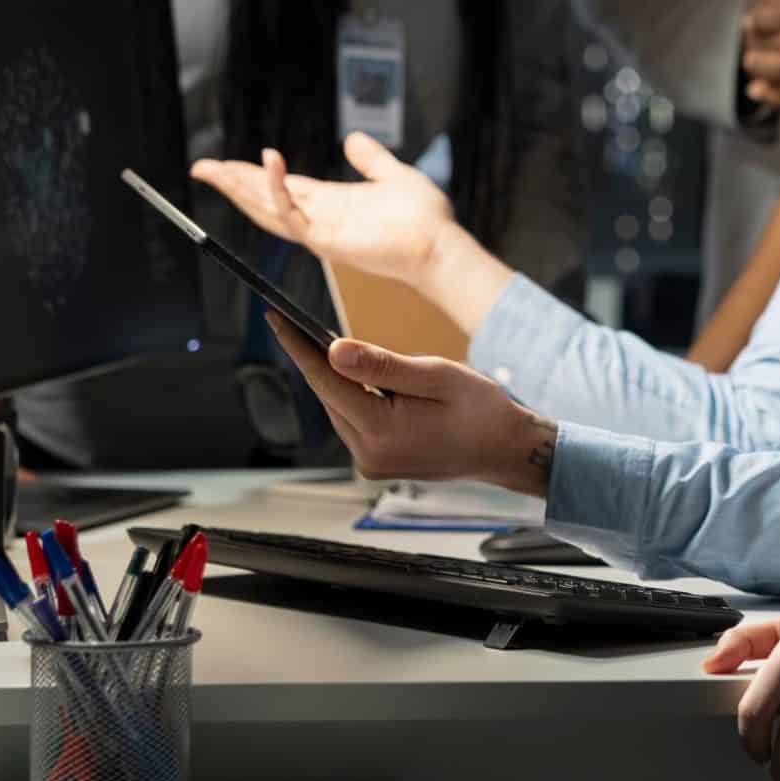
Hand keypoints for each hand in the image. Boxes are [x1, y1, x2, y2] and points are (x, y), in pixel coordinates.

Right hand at [191, 133, 453, 288]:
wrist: (439, 245)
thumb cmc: (423, 218)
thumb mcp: (392, 174)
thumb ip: (370, 158)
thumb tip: (352, 139)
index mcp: (330, 203)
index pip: (282, 188)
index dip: (254, 175)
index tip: (226, 164)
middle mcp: (319, 218)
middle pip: (264, 199)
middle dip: (233, 183)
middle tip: (201, 168)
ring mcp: (320, 231)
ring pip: (267, 209)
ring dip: (240, 188)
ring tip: (214, 169)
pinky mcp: (326, 238)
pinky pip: (292, 213)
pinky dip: (277, 188)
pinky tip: (269, 161)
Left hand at [265, 317, 558, 495]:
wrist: (504, 449)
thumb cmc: (480, 409)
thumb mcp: (436, 375)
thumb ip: (382, 364)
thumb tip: (334, 350)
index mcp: (382, 432)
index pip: (326, 380)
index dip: (298, 345)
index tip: (276, 317)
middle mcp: (368, 454)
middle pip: (328, 395)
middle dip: (314, 358)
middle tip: (294, 321)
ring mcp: (371, 463)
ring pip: (338, 408)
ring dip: (335, 378)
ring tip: (324, 343)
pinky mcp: (376, 462)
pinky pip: (352, 420)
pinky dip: (351, 395)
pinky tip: (355, 375)